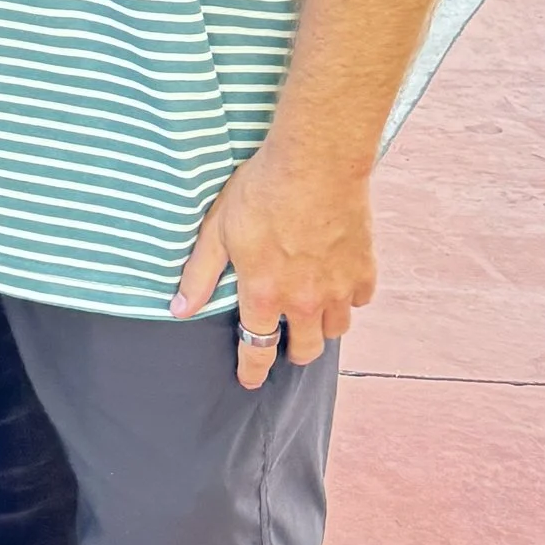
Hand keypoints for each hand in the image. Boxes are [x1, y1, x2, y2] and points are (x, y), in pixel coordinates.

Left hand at [171, 142, 376, 386]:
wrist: (315, 163)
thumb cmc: (261, 191)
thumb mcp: (217, 230)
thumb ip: (200, 274)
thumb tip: (179, 309)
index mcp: (264, 295)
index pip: (257, 350)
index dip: (252, 370)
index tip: (250, 381)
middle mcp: (304, 302)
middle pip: (305, 350)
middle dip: (293, 354)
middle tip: (287, 346)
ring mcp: (339, 289)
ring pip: (336, 329)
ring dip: (322, 327)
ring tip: (312, 314)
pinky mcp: (365, 270)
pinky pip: (359, 300)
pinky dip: (348, 297)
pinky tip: (337, 281)